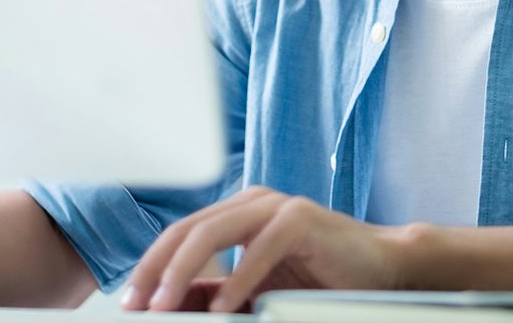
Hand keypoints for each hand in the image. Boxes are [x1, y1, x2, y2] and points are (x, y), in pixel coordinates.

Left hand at [121, 187, 410, 313]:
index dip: (151, 266)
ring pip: (213, 233)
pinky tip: (223, 309)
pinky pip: (259, 250)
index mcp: (236, 213)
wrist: (381, 269)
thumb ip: (217, 293)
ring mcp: (276, 206)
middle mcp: (251, 202)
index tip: (131, 301)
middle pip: (188, 231)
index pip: (180, 235)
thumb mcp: (256, 289)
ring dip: (184, 274)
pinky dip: (238, 281)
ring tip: (165, 306)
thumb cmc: (319, 279)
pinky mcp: (301, 218)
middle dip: (156, 269)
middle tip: (137, 304)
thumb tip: (170, 305)